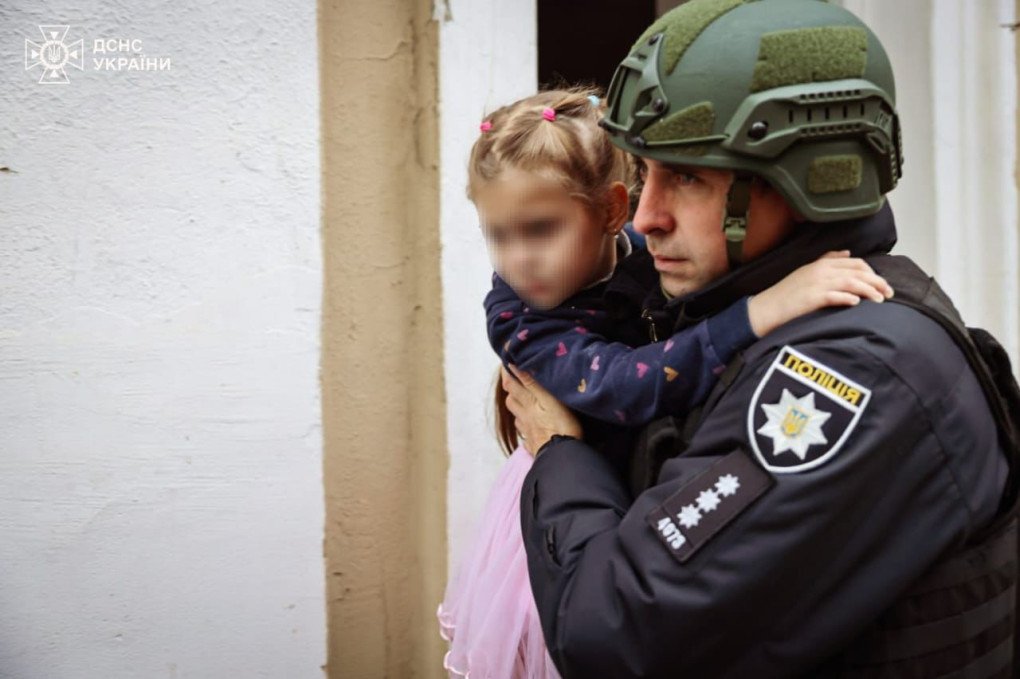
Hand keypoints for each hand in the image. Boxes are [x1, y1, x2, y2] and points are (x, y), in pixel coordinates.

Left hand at [501, 364, 582, 455]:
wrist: (562, 456)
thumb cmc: (561, 426)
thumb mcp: (549, 399)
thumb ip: (532, 383)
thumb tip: (514, 368)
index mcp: (528, 404)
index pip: (511, 385)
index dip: (507, 374)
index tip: (506, 364)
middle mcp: (524, 417)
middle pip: (511, 401)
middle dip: (511, 391)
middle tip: (516, 383)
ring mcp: (528, 432)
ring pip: (517, 417)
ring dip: (517, 409)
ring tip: (525, 403)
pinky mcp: (534, 445)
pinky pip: (525, 435)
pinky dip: (526, 428)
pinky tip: (532, 427)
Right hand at [747, 250, 893, 336]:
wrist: (765, 309)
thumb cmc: (786, 295)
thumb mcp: (806, 272)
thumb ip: (827, 260)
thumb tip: (847, 253)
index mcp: (821, 263)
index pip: (855, 262)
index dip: (872, 272)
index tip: (882, 284)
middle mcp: (821, 271)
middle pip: (857, 272)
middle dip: (877, 282)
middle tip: (889, 294)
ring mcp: (816, 284)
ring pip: (851, 282)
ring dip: (869, 291)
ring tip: (880, 301)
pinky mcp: (811, 298)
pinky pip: (834, 296)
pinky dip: (847, 298)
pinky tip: (857, 303)